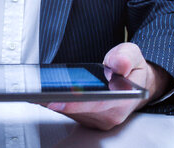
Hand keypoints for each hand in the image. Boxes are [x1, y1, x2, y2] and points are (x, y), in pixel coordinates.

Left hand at [43, 43, 170, 129]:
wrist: (135, 82)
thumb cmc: (132, 69)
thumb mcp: (132, 54)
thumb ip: (125, 57)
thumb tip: (119, 64)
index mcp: (123, 99)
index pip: (97, 104)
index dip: (76, 103)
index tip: (56, 101)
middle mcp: (110, 114)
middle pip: (79, 111)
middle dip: (58, 102)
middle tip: (37, 94)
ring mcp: (99, 119)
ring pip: (72, 113)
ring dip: (55, 102)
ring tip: (38, 90)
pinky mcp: (89, 119)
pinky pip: (70, 113)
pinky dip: (58, 103)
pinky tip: (45, 93)